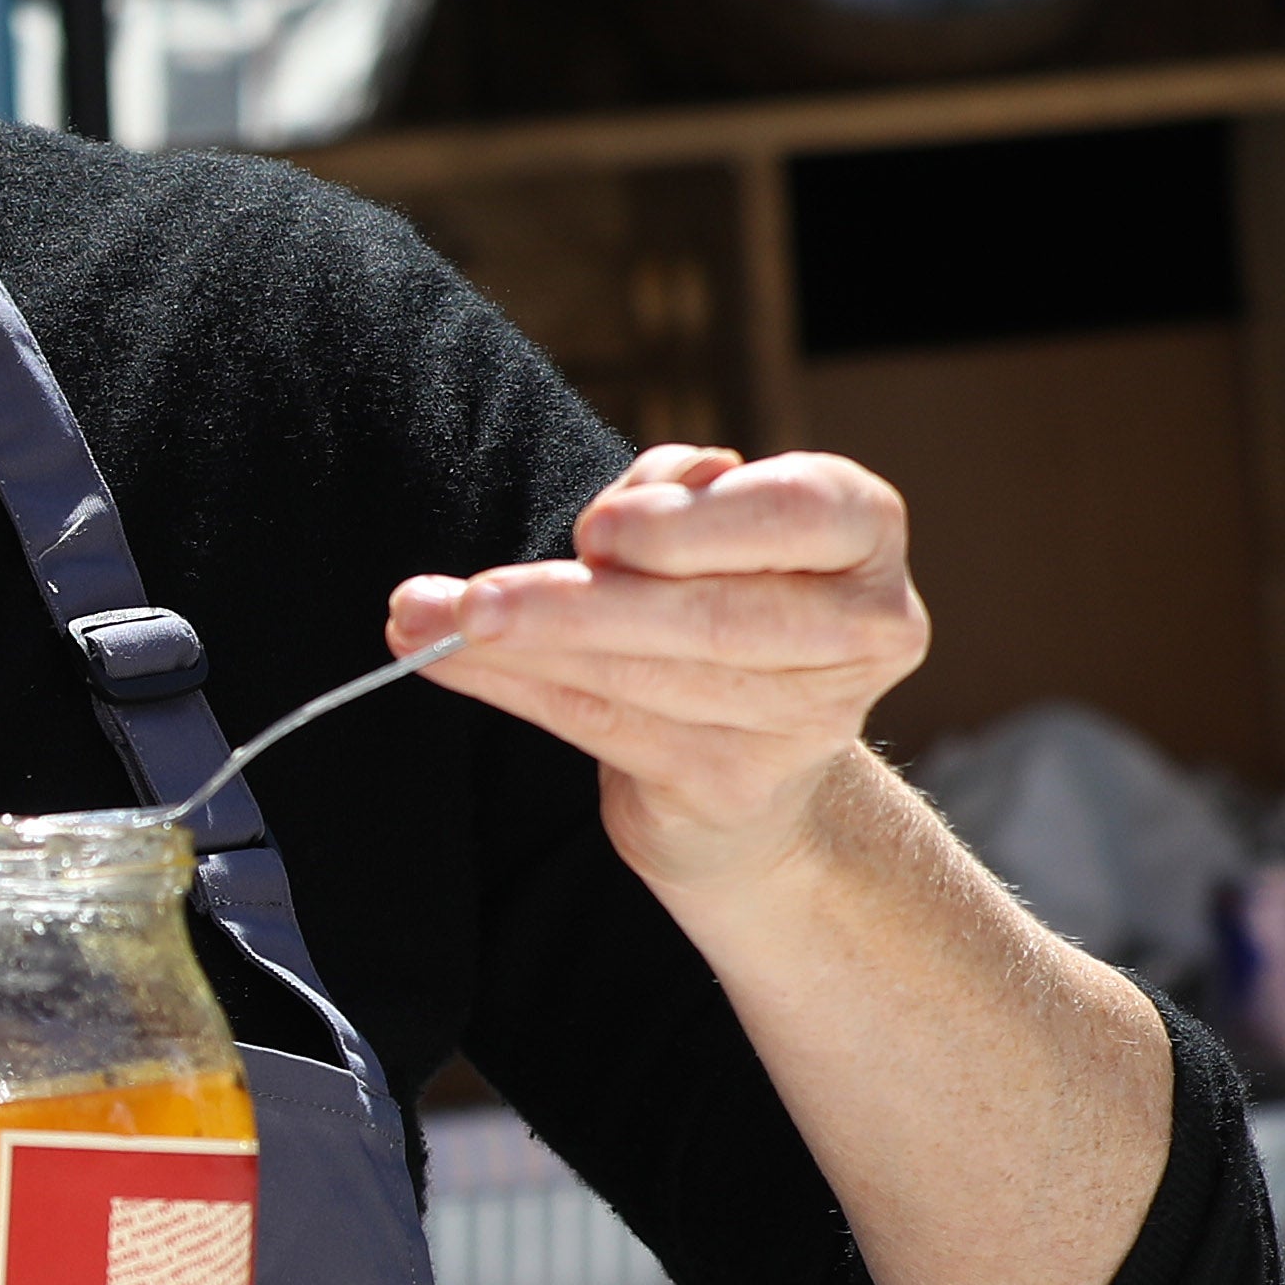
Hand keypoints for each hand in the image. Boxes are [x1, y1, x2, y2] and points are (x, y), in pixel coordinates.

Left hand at [401, 444, 929, 915]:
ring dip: (515, 650)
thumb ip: (666, 499)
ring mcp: (806, 721)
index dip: (690, 526)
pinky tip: (445, 661)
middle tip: (469, 600)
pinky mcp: (735, 784)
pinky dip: (513, 689)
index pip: (798, 511)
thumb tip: (609, 524)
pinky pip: (603, 727)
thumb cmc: (718, 594)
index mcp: (865, 533)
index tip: (596, 532)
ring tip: (419, 620)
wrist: (754, 764)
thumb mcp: (706, 520)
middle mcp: (862, 629)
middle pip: (709, 618)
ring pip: (641, 679)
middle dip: (573, 607)